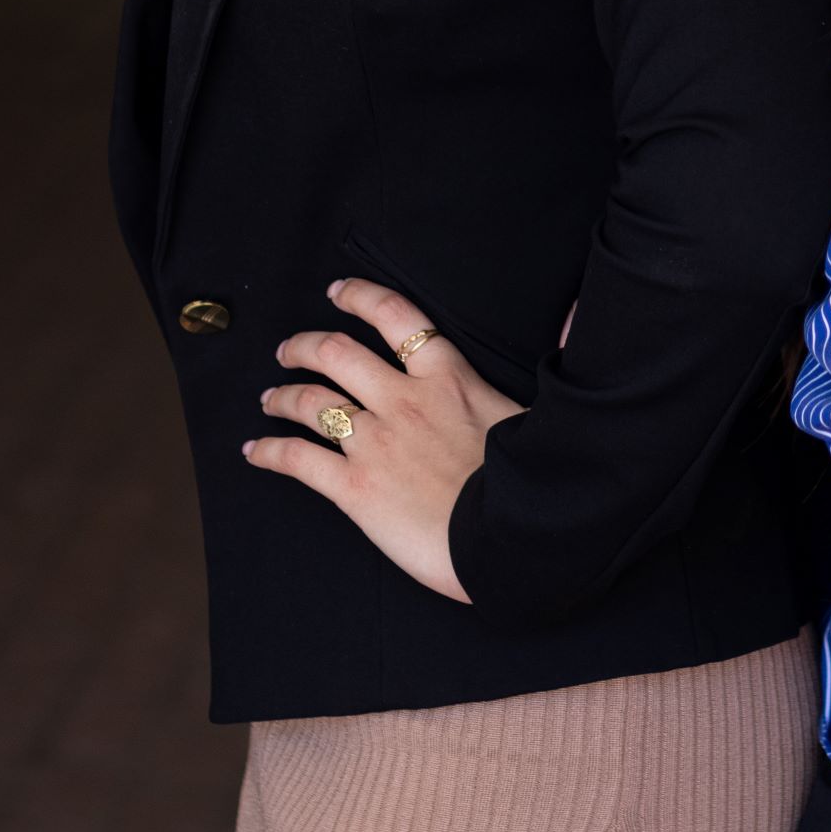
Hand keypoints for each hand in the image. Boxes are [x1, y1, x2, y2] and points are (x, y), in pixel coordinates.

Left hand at [244, 277, 523, 600]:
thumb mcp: (535, 409)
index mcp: (446, 376)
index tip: (338, 291)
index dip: (360, 297)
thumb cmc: (531, 481)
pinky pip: (298, 460)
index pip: (395, 316)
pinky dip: (269, 452)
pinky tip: (254, 451)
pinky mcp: (354, 488)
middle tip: (288, 349)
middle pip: (337, 353)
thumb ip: (544, 363)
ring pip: (311, 402)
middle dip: (305, 346)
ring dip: (282, 395)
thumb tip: (577, 315)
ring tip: (269, 396)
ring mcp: (374, 442)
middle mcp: (403, 399)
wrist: (510, 540)